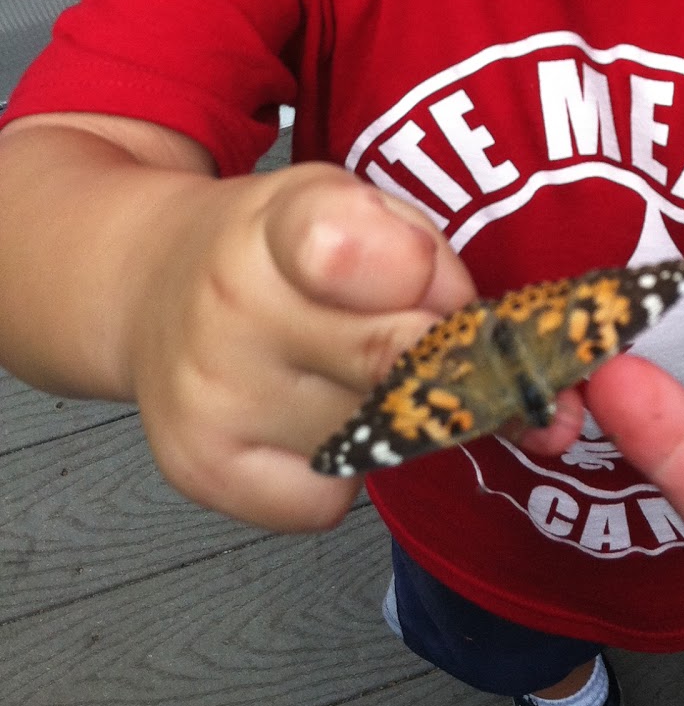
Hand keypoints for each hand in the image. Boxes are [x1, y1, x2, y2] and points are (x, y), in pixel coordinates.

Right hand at [127, 162, 475, 529]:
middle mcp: (232, 309)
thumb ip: (431, 262)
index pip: (348, 250)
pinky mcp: (205, 471)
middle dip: (438, 357)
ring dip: (392, 413)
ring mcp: (213, 397)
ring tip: (347, 368)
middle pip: (393, 360)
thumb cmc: (279, 248)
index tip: (426, 279)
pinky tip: (315, 419)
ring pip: (373, 437)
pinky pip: (329, 500)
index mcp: (277, 224)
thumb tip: (506, 370)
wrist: (155, 286)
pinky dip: (345, 469)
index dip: (420, 273)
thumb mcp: (354, 204)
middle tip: (426, 340)